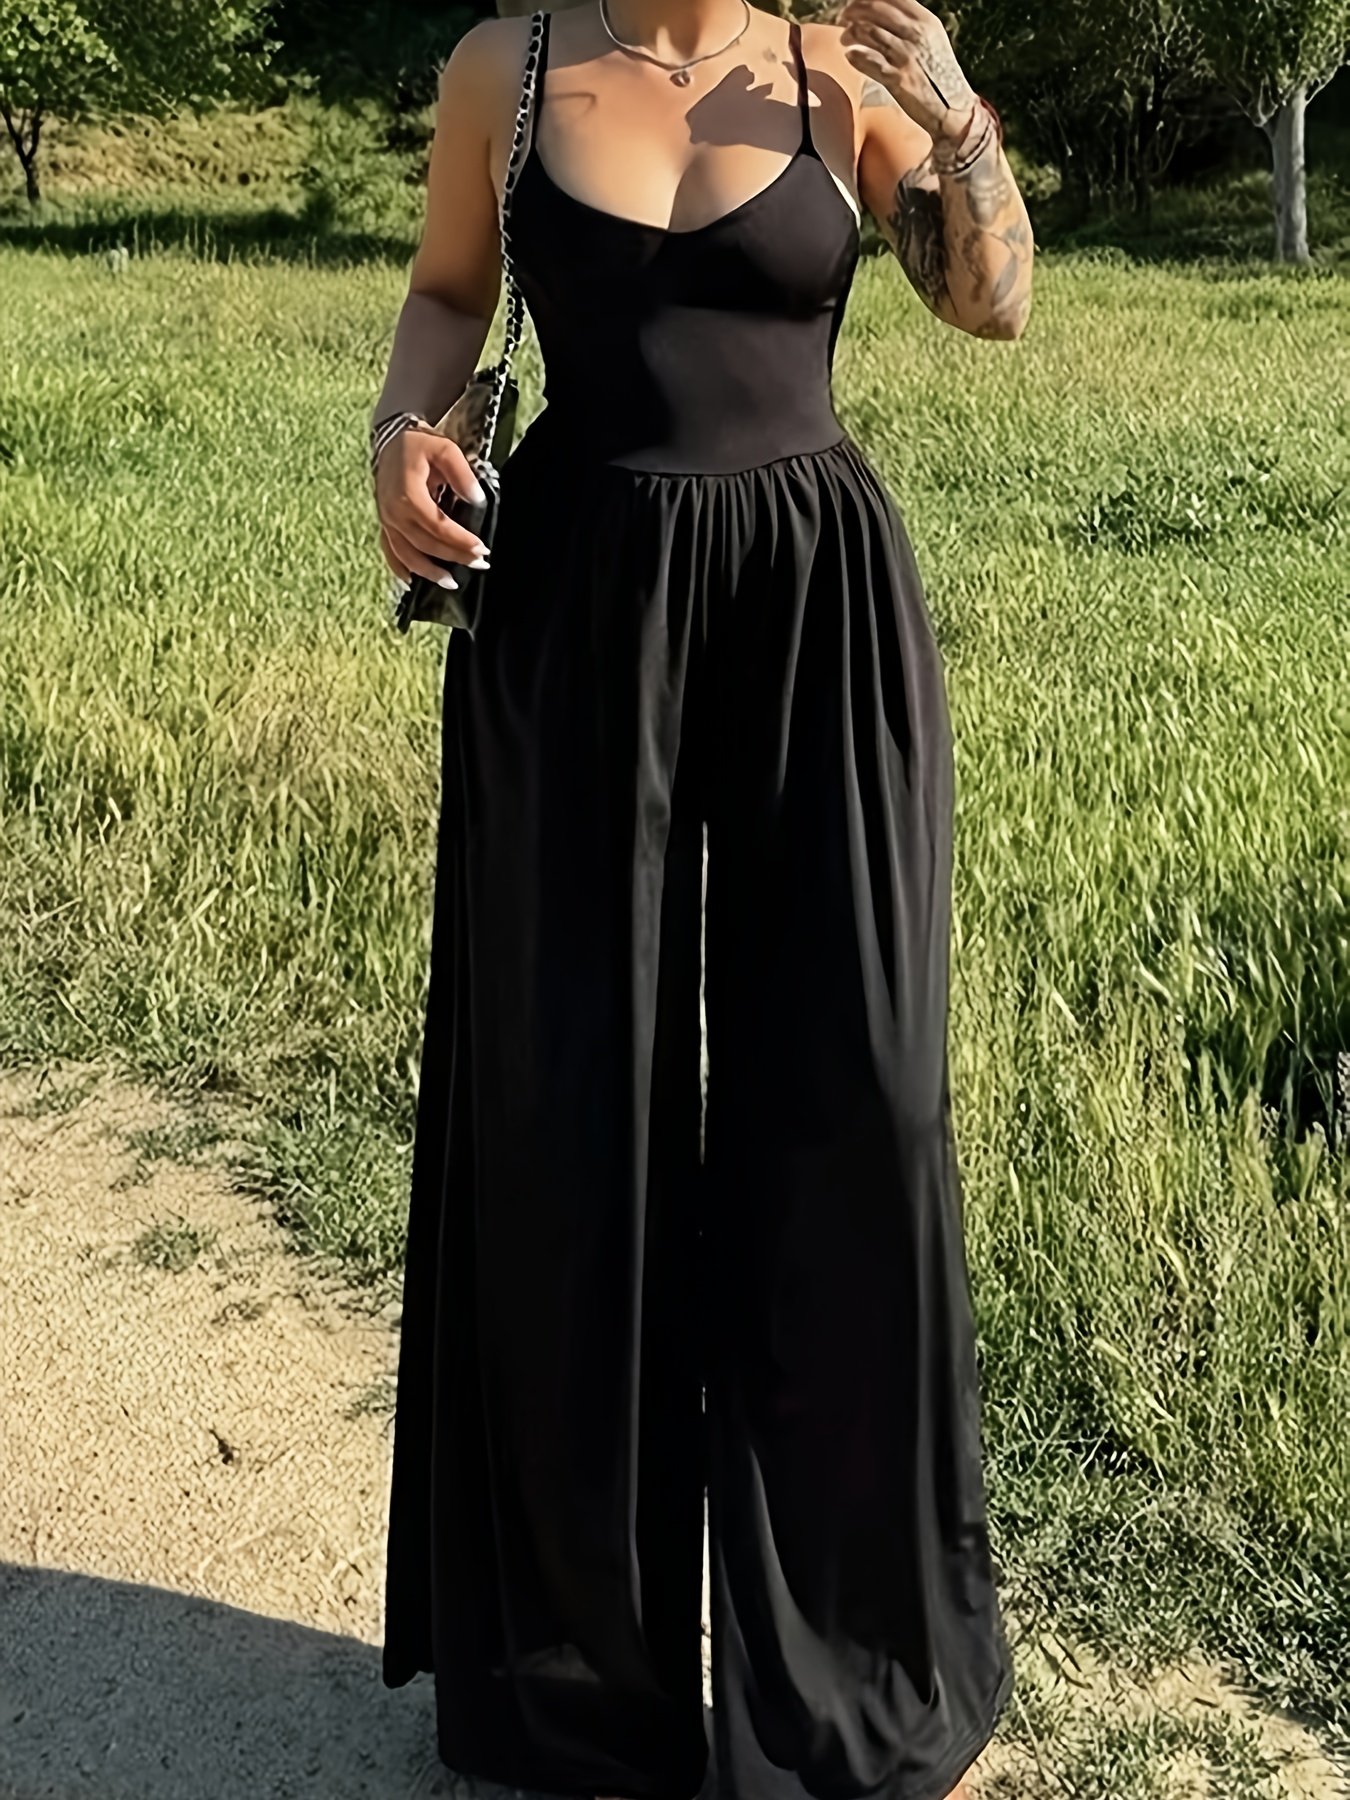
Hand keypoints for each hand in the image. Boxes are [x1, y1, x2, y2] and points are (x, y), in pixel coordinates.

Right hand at [374, 427, 491, 589]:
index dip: (460, 540)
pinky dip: (401, 568)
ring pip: (406, 555)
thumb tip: (477, 499)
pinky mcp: (384, 524)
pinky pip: (390, 552)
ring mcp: (386, 521)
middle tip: (479, 564)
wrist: (391, 440)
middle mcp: (393, 512)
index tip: (482, 548)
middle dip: (454, 557)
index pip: (437, 526)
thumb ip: (462, 474)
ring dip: (429, 572)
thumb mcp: (444, 449)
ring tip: (451, 582)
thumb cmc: (419, 445)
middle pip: (425, 544)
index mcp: (408, 495)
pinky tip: (413, 581)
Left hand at [838, 0, 977, 139]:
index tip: (856, 1)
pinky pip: (867, 60)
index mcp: (925, 21)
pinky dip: (854, 56)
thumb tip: (889, 13)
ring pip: (867, 32)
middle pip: (875, 9)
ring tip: (844, 39)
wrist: (952, 107)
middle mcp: (915, 34)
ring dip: (850, 34)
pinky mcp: (896, 78)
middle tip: (843, 18)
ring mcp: (905, 55)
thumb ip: (914, 25)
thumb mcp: (933, 41)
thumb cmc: (940, 75)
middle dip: (854, 10)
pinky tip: (849, 56)